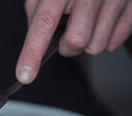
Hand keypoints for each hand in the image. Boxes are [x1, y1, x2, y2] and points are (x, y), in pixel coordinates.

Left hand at [16, 0, 131, 83]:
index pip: (44, 23)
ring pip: (96, 47)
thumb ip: (37, 16)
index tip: (24, 75)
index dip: (32, 52)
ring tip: (88, 22)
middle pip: (76, 41)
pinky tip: (102, 21)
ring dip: (87, 43)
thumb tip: (34, 45)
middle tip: (68, 32)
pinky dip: (105, 39)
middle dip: (67, 47)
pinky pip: (114, 43)